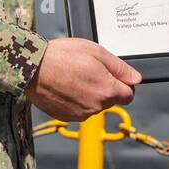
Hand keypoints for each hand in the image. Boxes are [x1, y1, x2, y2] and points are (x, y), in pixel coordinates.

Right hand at [25, 38, 142, 121]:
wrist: (33, 69)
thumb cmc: (62, 56)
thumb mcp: (96, 51)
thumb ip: (119, 67)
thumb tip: (135, 78)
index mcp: (108, 90)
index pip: (129, 95)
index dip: (123, 83)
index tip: (113, 75)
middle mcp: (97, 106)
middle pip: (111, 99)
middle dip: (105, 87)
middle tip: (88, 70)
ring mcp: (82, 114)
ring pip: (95, 105)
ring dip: (90, 94)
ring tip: (74, 76)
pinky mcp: (68, 117)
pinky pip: (79, 110)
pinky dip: (76, 101)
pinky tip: (66, 87)